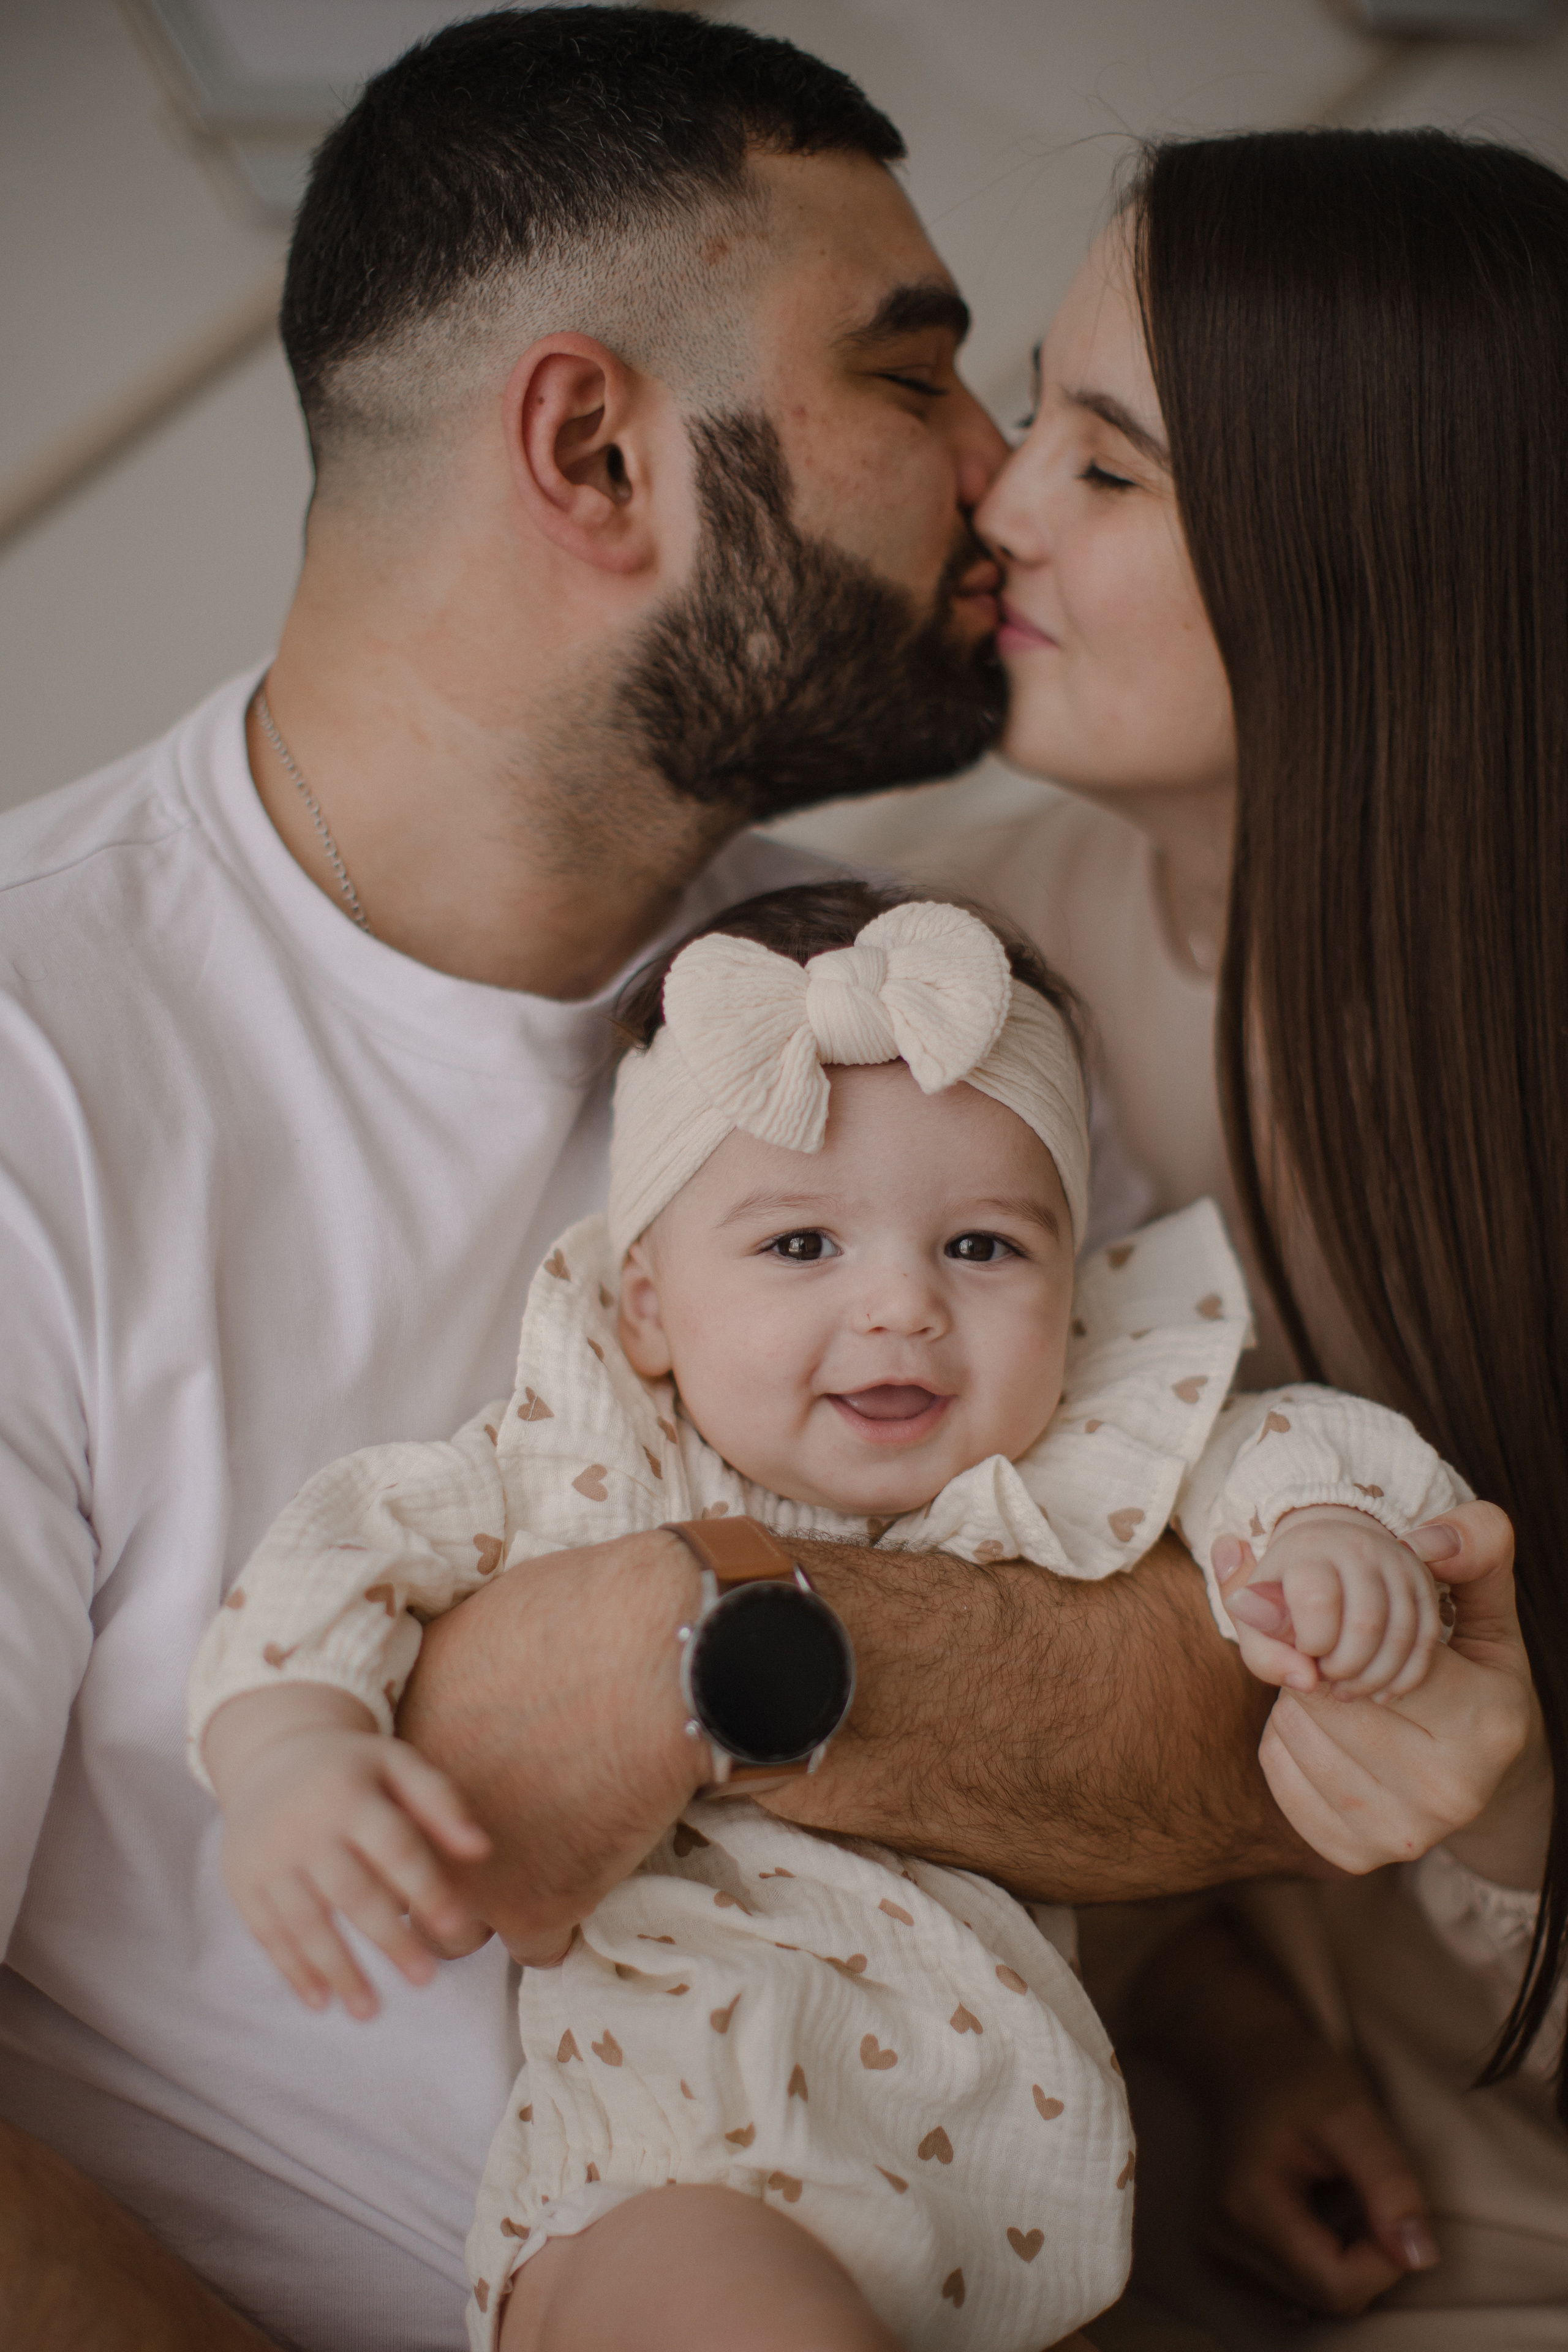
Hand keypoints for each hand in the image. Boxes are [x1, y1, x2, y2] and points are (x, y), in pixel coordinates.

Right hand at [204, 1684, 491, 2016]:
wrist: (270, 1756)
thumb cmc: (352, 1769)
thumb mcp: (396, 1765)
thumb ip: (441, 1802)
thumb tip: (481, 1849)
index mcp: (350, 1793)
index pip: (394, 1847)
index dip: (426, 1886)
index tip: (454, 1924)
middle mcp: (305, 1825)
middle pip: (352, 1892)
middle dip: (389, 1939)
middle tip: (425, 1980)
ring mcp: (268, 1856)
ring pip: (307, 1922)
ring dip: (339, 1970)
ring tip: (370, 2012)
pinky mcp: (242, 1882)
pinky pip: (268, 1933)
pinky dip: (293, 1970)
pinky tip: (320, 2001)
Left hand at [397, 1530, 708, 1964]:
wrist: (652, 1659)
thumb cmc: (575, 1620)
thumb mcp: (474, 1629)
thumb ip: (447, 1672)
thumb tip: (457, 1678)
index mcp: (406, 1761)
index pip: (391, 1820)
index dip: (428, 1816)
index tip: (466, 1800)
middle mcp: (422, 1829)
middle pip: (407, 1886)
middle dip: (442, 1876)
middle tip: (491, 1849)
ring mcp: (477, 1877)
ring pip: (458, 1936)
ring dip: (494, 1911)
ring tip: (538, 1877)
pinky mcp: (543, 1906)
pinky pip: (539, 1949)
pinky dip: (562, 1926)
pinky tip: (586, 1885)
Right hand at [1203, 2026, 1436, 2315]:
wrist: (1247, 2062)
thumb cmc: (1298, 2078)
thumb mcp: (1353, 2112)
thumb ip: (1388, 2182)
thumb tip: (1418, 2257)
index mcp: (1246, 2206)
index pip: (1336, 2285)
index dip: (1383, 2260)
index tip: (1390, 2205)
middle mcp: (1224, 2241)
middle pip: (1330, 2298)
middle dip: (1369, 2257)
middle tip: (1367, 2192)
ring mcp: (1224, 2251)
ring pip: (1322, 2298)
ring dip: (1352, 2258)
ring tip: (1342, 2195)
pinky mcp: (1233, 2256)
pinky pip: (1305, 2286)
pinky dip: (1331, 2257)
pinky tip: (1323, 2211)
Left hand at [1219, 1504, 1441, 1698]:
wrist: (1326, 1559)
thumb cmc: (1284, 1599)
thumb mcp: (1257, 1624)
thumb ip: (1265, 1654)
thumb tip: (1305, 1681)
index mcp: (1310, 1548)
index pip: (1317, 1601)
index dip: (1311, 1642)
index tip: (1303, 1651)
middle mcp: (1359, 1546)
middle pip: (1366, 1624)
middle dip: (1344, 1667)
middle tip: (1327, 1677)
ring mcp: (1398, 1564)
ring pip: (1401, 1636)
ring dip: (1374, 1678)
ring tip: (1348, 1690)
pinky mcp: (1425, 1585)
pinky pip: (1427, 1640)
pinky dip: (1405, 1677)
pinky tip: (1380, 1693)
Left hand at [1240, 1503, 1535, 1872]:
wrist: (1479, 1777)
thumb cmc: (1473, 1678)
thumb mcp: (1485, 1607)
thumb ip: (1472, 1548)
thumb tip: (1423, 1539)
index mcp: (1487, 1723)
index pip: (1369, 1656)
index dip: (1328, 1629)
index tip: (1312, 1613)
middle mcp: (1450, 1791)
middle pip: (1323, 1699)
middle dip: (1313, 1665)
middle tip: (1333, 1659)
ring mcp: (1403, 1834)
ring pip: (1294, 1733)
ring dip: (1294, 1701)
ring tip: (1332, 1694)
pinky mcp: (1353, 1855)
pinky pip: (1278, 1773)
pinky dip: (1281, 1742)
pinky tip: (1319, 1734)